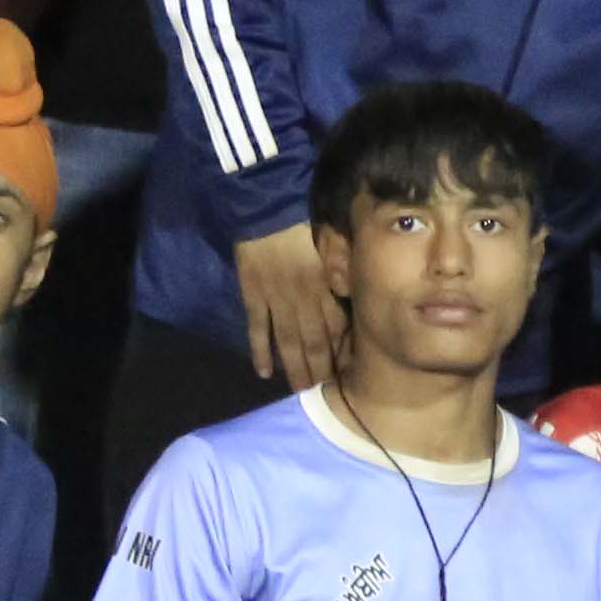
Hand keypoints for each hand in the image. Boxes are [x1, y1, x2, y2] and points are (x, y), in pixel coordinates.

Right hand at [232, 221, 337, 383]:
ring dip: (295, 368)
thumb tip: (346, 291)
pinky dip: (260, 351)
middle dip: (320, 368)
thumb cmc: (301, 223)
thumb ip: (340, 268)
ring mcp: (275, 299)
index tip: (348, 369)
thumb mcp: (331, 242)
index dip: (342, 349)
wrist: (266, 209)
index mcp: (324, 284)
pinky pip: (257, 329)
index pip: (337, 325)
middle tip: (324, 392)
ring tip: (300, 390)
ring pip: (288, 341)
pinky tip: (265, 372)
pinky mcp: (252, 295)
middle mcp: (303, 298)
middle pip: (314, 341)